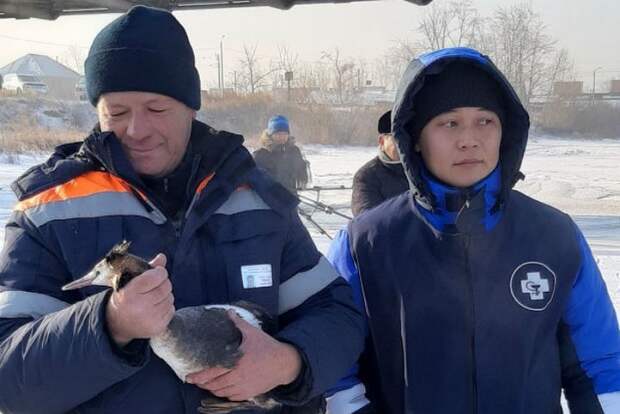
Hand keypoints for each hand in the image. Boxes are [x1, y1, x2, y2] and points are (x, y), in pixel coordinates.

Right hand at [105, 253, 173, 346]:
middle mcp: (140, 306)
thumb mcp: (130, 281)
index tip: (157, 272)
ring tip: (152, 298)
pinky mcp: (157, 327)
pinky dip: (166, 306)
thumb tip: (162, 257)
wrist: (117, 324)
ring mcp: (149, 318)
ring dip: (165, 295)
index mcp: (130, 292)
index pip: (156, 276)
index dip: (159, 272)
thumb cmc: (126, 297)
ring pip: (170, 298)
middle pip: (166, 287)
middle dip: (164, 283)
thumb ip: (148, 269)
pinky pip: (171, 310)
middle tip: (155, 286)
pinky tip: (155, 308)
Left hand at [186, 310, 301, 400]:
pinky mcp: (250, 393)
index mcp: (236, 363)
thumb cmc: (268, 348)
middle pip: (214, 386)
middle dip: (203, 384)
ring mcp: (244, 387)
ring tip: (208, 384)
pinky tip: (223, 388)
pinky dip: (224, 394)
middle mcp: (238, 377)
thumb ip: (238, 323)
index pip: (212, 373)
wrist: (284, 363)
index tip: (189, 378)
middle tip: (197, 381)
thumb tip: (228, 312)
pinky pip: (232, 397)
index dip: (198, 377)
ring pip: (222, 392)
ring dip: (213, 390)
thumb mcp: (252, 333)